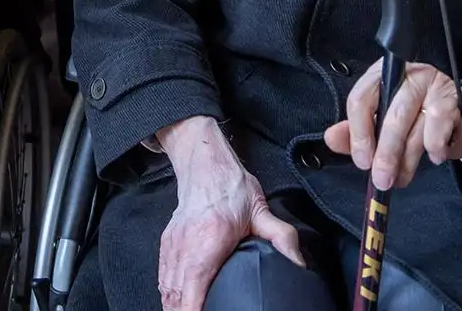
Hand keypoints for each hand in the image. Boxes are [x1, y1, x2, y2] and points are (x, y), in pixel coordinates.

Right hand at [154, 116, 304, 310]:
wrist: (204, 165)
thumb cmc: (230, 187)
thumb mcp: (260, 211)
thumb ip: (281, 237)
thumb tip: (298, 264)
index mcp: (210, 238)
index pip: (194, 284)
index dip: (194, 309)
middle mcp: (187, 244)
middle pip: (177, 293)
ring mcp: (173, 244)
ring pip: (167, 288)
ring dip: (176, 306)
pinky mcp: (167, 243)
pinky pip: (163, 277)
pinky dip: (168, 294)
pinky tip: (177, 304)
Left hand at [324, 61, 461, 190]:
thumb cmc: (415, 120)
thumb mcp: (381, 125)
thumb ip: (355, 133)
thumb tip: (330, 139)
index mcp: (379, 76)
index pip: (360, 99)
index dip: (359, 133)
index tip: (362, 161)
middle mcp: (403, 74)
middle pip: (389, 115)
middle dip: (384, 153)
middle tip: (381, 180)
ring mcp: (430, 82)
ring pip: (413, 125)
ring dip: (407, 158)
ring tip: (402, 178)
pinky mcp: (453, 96)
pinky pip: (440, 124)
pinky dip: (434, 146)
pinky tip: (433, 158)